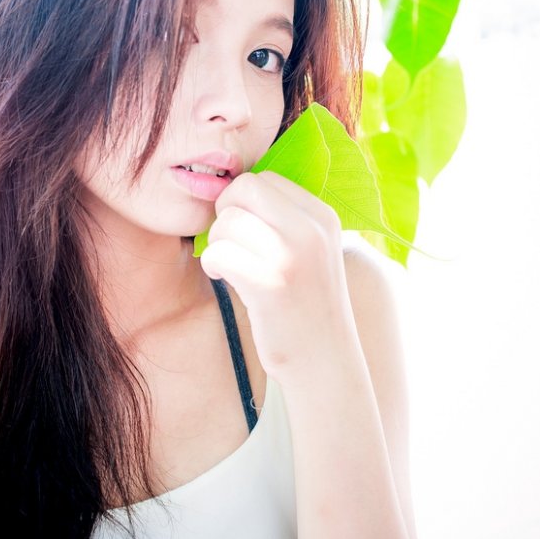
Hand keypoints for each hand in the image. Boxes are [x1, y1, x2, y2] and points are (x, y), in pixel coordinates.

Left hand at [200, 171, 359, 382]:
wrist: (325, 360)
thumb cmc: (307, 303)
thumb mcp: (313, 250)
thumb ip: (286, 218)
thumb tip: (234, 190)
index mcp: (323, 216)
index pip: (265, 178)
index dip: (243, 200)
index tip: (246, 229)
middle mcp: (312, 230)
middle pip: (244, 189)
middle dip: (226, 212)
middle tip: (231, 242)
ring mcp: (292, 256)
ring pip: (227, 221)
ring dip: (217, 243)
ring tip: (230, 265)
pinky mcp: (270, 285)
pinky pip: (219, 252)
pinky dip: (213, 264)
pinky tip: (224, 278)